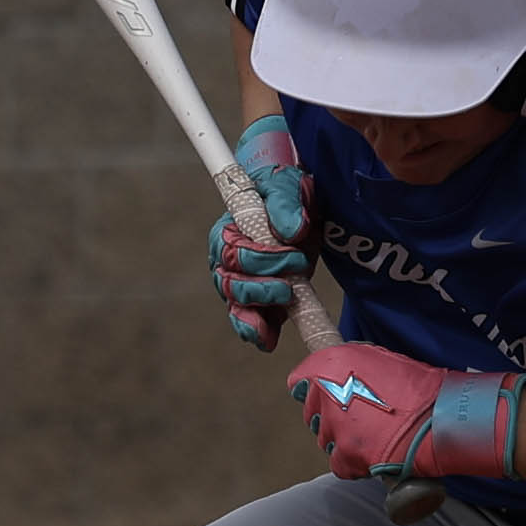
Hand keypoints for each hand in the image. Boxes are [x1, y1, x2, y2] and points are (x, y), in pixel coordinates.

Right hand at [211, 108, 314, 346]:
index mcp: (229, 231)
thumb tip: (291, 231)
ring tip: (284, 307)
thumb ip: (286, 204)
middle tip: (292, 284)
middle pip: (232, 283)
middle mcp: (227, 261)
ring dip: (258, 314)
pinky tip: (269, 339)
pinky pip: (249, 323)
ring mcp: (241, 284)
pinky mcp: (258, 302)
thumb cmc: (285, 192)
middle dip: (262, 287)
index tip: (294, 254)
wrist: (298, 206)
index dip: (261, 259)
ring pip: (237, 306)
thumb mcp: (287, 186)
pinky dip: (259, 333)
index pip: (235, 252)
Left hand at [288, 339, 517, 485]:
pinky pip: (339, 463)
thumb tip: (339, 373)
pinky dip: (354, 464)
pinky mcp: (346, 455)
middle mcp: (327, 392)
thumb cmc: (421, 388)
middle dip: (331, 418)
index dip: (314, 391)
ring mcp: (334, 426)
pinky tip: (374, 455)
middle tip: (360, 421)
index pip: (299, 382)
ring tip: (374, 438)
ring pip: (326, 440)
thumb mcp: (382, 359)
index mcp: (333, 363)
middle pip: (312, 413)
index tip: (327, 398)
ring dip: (343, 441)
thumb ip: (353, 365)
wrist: (444, 417)